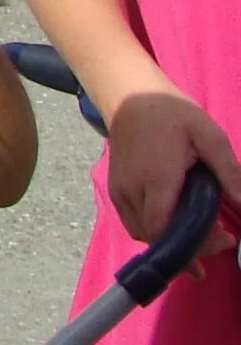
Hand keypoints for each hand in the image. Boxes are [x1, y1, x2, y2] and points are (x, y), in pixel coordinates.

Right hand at [105, 86, 240, 254]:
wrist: (129, 97)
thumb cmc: (171, 114)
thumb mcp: (209, 135)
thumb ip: (229, 171)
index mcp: (156, 177)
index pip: (164, 228)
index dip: (192, 247)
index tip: (224, 241)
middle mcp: (131, 189)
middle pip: (157, 237)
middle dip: (193, 247)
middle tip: (224, 237)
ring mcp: (119, 191)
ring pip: (144, 234)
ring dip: (173, 241)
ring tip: (204, 230)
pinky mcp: (115, 191)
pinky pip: (135, 224)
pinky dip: (158, 231)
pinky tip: (179, 221)